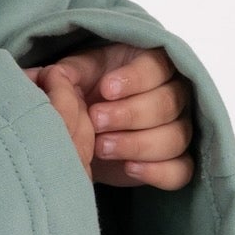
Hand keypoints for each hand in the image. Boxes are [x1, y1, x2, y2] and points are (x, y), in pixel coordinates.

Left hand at [24, 42, 197, 190]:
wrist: (88, 128)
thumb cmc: (88, 92)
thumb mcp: (76, 75)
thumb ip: (68, 72)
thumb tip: (54, 76)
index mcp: (153, 63)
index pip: (159, 67)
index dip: (135, 79)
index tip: (105, 90)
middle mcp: (174, 94)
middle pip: (168, 104)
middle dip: (129, 114)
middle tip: (95, 120)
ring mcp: (179, 129)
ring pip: (175, 138)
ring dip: (137, 144)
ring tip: (101, 147)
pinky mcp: (174, 162)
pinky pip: (181, 170)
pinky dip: (158, 172)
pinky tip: (128, 167)